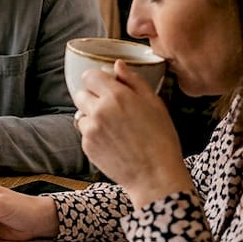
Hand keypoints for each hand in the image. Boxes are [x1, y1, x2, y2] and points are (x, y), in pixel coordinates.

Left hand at [73, 60, 192, 207]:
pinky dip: (94, 134)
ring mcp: (90, 129)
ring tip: (115, 128)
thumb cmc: (161, 139)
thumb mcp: (155, 104)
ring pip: (81, 114)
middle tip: (112, 108)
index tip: (106, 86)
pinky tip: (113, 142)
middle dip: (93, 97)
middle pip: (81, 93)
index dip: (98, 80)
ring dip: (92, 117)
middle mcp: (99, 110)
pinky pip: (84, 132)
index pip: (89, 75)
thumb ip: (134, 81)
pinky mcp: (86, 145)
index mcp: (116, 96)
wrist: (155, 175)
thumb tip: (118, 65)